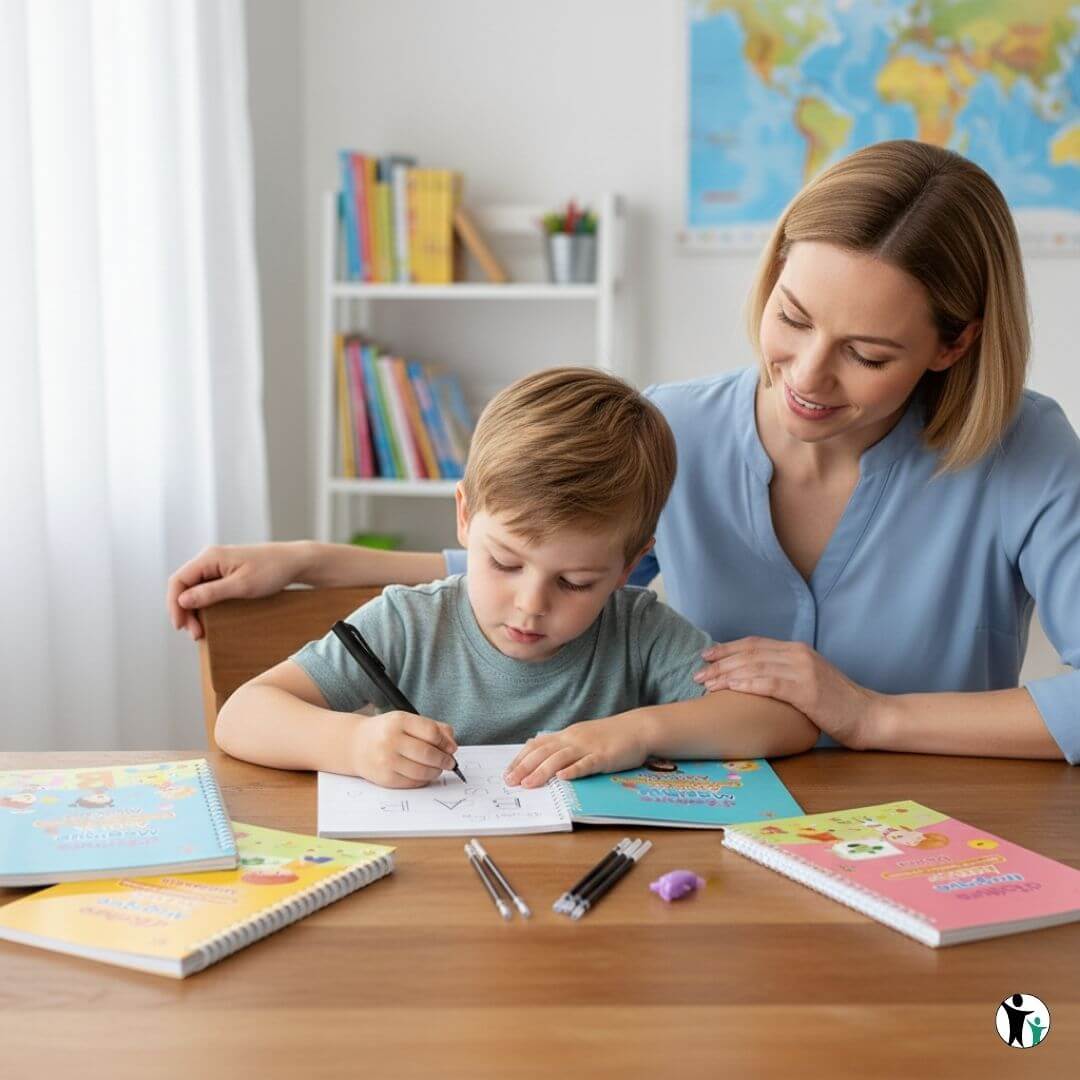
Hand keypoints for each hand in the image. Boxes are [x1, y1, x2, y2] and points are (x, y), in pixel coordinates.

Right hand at [166, 542, 309, 639]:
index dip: (174, 605)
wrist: (295, 562)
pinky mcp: (226, 572)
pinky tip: (209, 620)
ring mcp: (218, 565)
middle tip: (195, 634)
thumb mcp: (242, 585)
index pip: (178, 581)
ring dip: (194, 610)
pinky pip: (207, 589)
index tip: (180, 626)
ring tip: (200, 632)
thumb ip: (211, 592)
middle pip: (184, 586)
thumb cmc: (272, 571)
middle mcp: (210, 559)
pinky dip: (205, 605)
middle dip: (184, 611)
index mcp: (210, 558)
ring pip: (195, 589)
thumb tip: (183, 600)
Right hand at [351, 711, 458, 788]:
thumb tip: (452, 744)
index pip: (431, 732)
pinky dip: (424, 780)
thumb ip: (433, 727)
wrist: (355, 744)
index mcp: (399, 721)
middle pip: (428, 754)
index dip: (446, 742)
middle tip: (450, 762)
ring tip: (438, 768)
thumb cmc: (386, 731)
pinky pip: (412, 782)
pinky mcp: (385, 778)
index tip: (451, 748)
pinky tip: (425, 774)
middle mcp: (391, 740)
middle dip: (445, 760)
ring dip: (436, 772)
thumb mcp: (407, 720)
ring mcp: (386, 760)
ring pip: (422, 771)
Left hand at [504, 716, 648, 787]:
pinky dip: (573, 771)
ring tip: (528, 784)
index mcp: (566, 735)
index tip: (507, 772)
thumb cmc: (610, 736)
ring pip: (560, 758)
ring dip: (542, 771)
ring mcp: (588, 747)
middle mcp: (573, 739)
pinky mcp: (603, 756)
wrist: (637, 728)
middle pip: (544, 752)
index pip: (537, 745)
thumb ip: (564, 747)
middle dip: (524, 767)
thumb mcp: (582, 738)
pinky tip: (562, 778)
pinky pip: (586, 764)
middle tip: (510, 781)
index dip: (520, 758)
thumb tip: (543, 756)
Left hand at [695, 638, 883, 749]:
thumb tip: (755, 679)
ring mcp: (802, 670)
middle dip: (720, 662)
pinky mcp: (806, 689)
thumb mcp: (810, 681)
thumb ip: (786, 674)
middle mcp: (797, 654)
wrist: (869, 716)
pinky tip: (728, 689)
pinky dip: (745, 684)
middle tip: (698, 673)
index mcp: (797, 650)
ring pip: (754, 666)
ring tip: (706, 685)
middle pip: (749, 653)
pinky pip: (768, 683)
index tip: (706, 656)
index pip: (754, 644)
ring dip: (726, 675)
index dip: (727, 648)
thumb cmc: (838, 705)